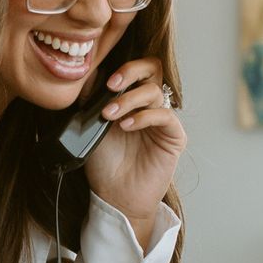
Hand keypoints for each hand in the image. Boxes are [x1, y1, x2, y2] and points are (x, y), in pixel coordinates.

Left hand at [84, 56, 184, 247]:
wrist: (114, 196)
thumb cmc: (105, 163)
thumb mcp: (91, 126)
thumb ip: (91, 99)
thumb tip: (88, 73)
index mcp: (132, 98)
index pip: (137, 68)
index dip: (124, 67)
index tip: (104, 79)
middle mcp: (149, 105)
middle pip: (154, 68)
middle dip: (131, 71)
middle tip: (112, 85)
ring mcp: (162, 120)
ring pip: (154, 92)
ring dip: (129, 99)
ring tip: (110, 115)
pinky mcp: (174, 137)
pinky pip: (165, 116)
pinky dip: (144, 116)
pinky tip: (127, 126)